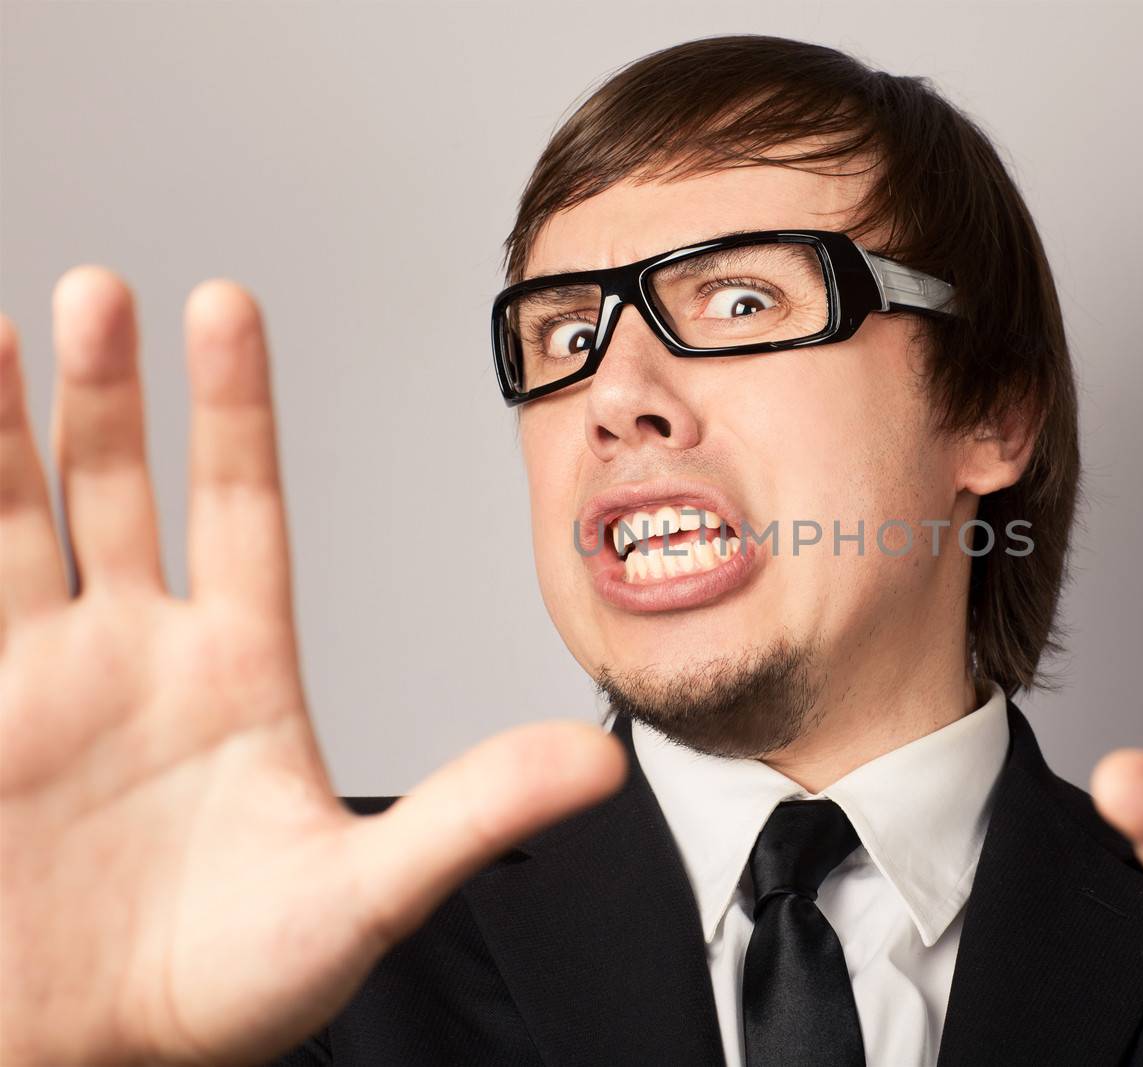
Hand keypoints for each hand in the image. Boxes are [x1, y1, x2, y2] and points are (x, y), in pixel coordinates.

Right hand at [0, 268, 625, 1065]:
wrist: (92, 1056)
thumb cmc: (231, 986)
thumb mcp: (364, 895)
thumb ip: (474, 811)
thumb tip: (604, 758)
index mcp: (239, 670)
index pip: (241, 506)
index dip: (233, 407)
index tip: (224, 307)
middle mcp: (139, 653)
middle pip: (120, 489)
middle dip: (111, 394)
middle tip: (107, 292)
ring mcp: (42, 680)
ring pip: (18, 520)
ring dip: (4, 430)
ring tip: (4, 333)